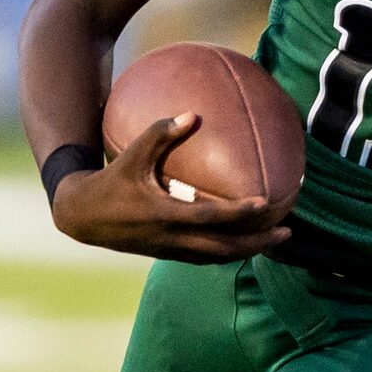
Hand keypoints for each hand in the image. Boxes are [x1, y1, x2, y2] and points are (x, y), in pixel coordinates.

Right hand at [49, 115, 290, 263]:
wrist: (83, 218)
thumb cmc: (109, 181)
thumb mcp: (131, 154)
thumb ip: (160, 133)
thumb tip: (192, 113)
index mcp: (166, 215)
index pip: (211, 217)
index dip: (240, 213)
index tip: (265, 203)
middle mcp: (173, 238)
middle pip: (225, 248)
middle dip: (259, 243)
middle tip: (288, 231)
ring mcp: (172, 250)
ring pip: (219, 258)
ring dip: (249, 251)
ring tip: (274, 240)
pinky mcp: (169, 254)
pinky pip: (207, 258)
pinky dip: (230, 252)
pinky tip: (245, 241)